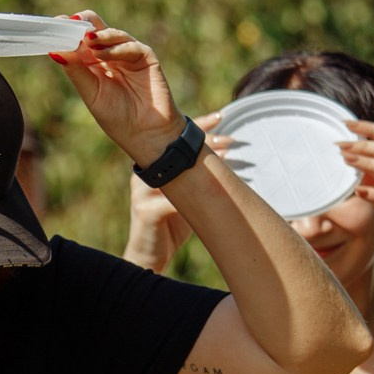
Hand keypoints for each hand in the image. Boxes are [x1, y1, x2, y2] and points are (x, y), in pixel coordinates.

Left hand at [51, 13, 184, 167]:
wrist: (144, 134)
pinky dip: (115, 48)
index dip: (68, 31)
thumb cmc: (117, 116)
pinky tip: (102, 54)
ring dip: (98, 35)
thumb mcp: (90, 93)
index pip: (78, 39)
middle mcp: (110, 54)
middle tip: (70, 22)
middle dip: (83, 22)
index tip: (55, 25)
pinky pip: (130, 46)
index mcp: (93, 62)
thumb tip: (54, 50)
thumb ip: (76, 71)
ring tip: (87, 40)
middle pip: (96, 27)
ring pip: (112, 33)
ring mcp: (128, 54)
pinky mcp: (145, 57)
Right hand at [123, 111, 219, 271]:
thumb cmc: (171, 225)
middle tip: (232, 139)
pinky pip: (170, 202)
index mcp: (153, 167)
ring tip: (226, 158)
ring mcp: (141, 192)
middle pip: (173, 148)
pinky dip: (192, 197)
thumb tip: (227, 154)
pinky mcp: (144, 212)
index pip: (173, 137)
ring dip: (200, 165)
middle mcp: (144, 175)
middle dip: (205, 141)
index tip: (222, 116)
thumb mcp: (187, 198)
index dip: (197, 125)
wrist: (149, 257)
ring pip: (174, 172)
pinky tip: (210, 194)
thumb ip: (199, 177)